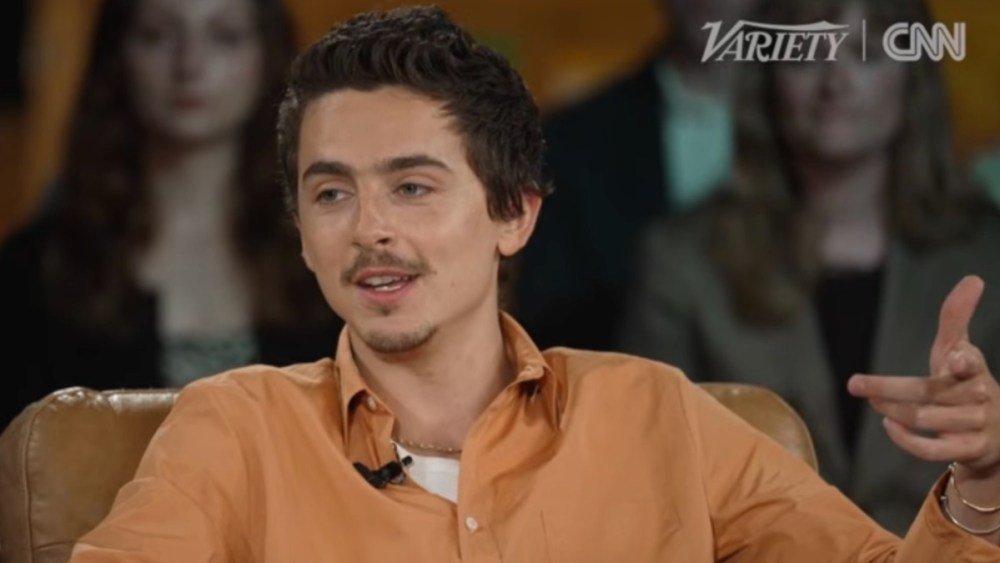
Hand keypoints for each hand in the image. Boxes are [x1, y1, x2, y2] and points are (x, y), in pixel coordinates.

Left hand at [847, 275, 999, 477]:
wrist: (997, 431)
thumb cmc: (967, 381)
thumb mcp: (960, 349)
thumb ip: (957, 317)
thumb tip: (973, 279)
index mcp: (974, 369)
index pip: (972, 364)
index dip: (966, 362)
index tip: (957, 360)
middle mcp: (978, 396)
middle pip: (928, 394)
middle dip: (889, 389)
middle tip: (855, 384)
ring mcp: (975, 425)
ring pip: (926, 420)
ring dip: (892, 411)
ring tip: (872, 400)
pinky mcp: (970, 450)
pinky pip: (934, 450)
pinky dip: (907, 440)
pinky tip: (887, 424)